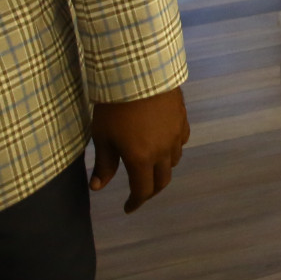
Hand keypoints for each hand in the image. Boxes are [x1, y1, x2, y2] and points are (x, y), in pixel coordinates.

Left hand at [89, 87, 189, 213]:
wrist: (139, 71)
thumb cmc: (114, 106)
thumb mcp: (103, 137)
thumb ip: (104, 164)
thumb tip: (98, 188)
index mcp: (141, 159)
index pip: (142, 191)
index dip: (135, 202)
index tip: (127, 208)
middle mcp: (163, 151)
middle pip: (162, 181)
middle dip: (150, 191)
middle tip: (139, 193)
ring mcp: (176, 134)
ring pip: (173, 161)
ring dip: (162, 169)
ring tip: (150, 166)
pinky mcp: (182, 119)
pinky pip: (181, 141)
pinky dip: (173, 149)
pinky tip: (164, 143)